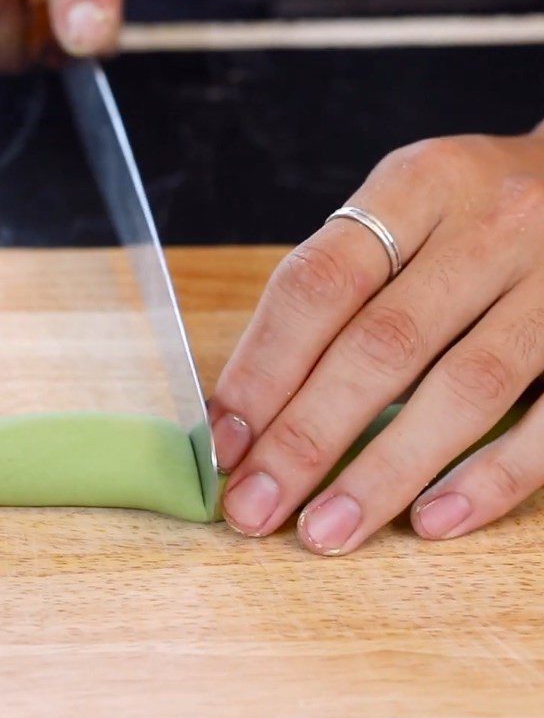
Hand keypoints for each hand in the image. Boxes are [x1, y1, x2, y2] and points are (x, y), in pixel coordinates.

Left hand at [210, 126, 543, 554]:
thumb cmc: (473, 216)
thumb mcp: (404, 214)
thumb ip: (338, 290)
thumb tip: (250, 406)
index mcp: (418, 186)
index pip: (319, 283)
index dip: (264, 369)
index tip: (226, 443)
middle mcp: (492, 225)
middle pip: (382, 345)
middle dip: (306, 439)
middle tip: (253, 508)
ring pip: (464, 389)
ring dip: (383, 473)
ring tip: (324, 531)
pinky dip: (488, 478)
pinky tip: (429, 521)